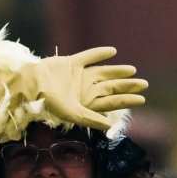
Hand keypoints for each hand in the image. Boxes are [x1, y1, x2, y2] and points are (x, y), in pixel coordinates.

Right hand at [16, 46, 147, 131]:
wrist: (32, 84)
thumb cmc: (50, 102)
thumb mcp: (72, 113)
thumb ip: (91, 118)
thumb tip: (110, 126)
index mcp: (88, 102)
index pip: (112, 102)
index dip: (127, 100)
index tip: (142, 99)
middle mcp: (86, 88)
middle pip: (111, 87)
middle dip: (127, 86)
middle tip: (144, 84)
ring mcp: (80, 75)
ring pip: (103, 72)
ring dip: (117, 71)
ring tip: (132, 70)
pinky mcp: (71, 62)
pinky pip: (89, 57)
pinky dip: (99, 54)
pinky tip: (112, 51)